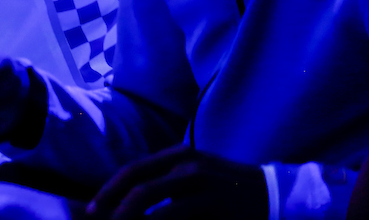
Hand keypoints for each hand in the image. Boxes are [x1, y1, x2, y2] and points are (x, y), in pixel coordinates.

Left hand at [86, 146, 267, 218]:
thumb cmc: (229, 196)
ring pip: (147, 196)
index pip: (134, 168)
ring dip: (126, 215)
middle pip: (135, 179)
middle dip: (110, 200)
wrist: (275, 197)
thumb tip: (130, 204)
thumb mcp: (195, 184)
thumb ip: (167, 189)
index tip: (93, 207)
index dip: (110, 188)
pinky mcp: (212, 200)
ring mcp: (199, 178)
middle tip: (95, 218)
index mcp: (178, 156)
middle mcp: (185, 161)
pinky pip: (172, 214)